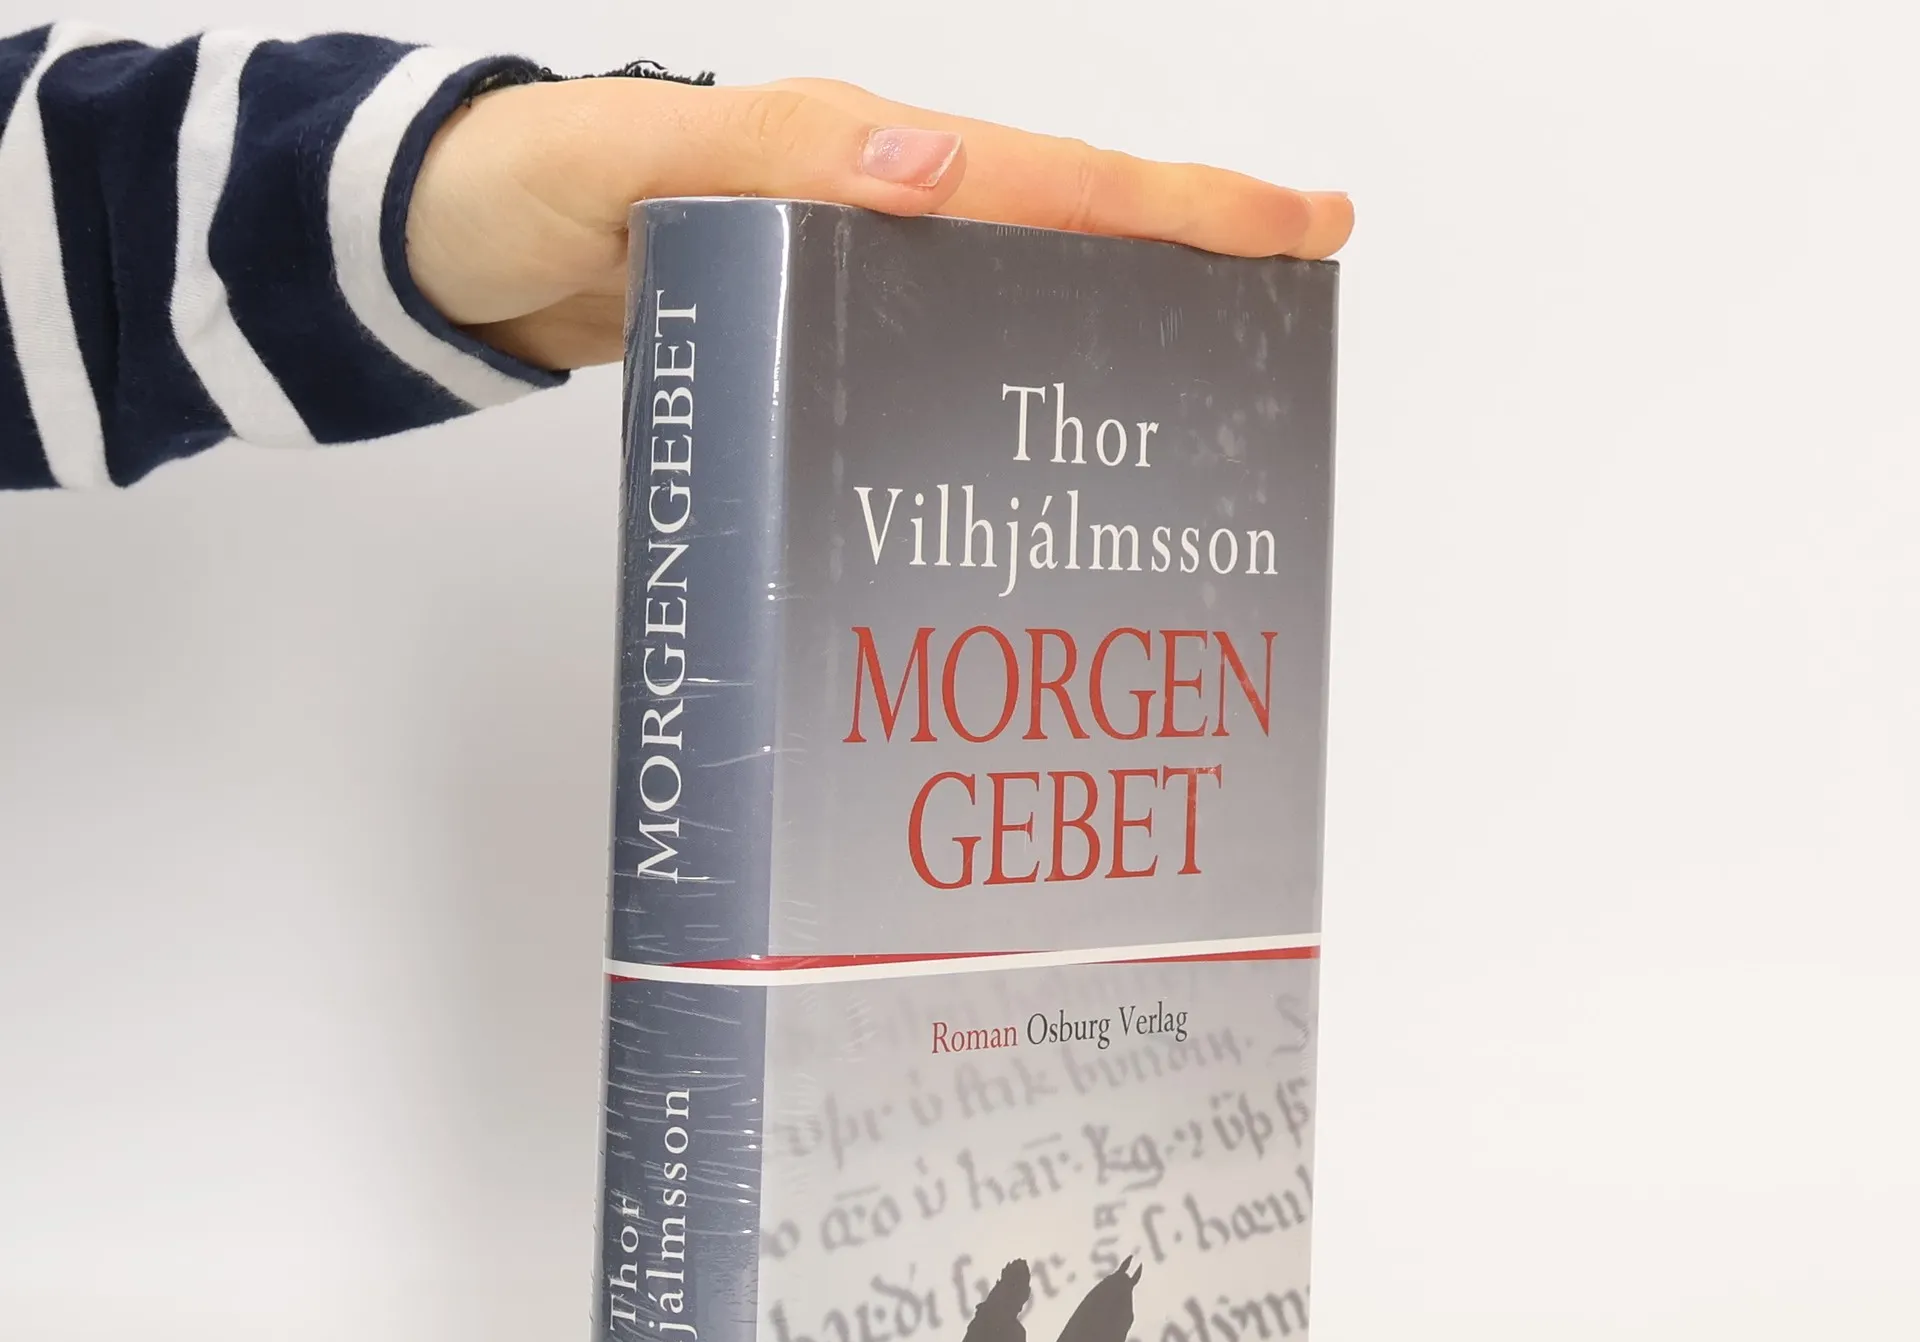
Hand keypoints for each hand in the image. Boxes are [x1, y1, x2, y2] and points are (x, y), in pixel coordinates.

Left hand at [406, 75, 1352, 370]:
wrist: (458, 246)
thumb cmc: (522, 187)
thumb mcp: (632, 155)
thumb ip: (767, 154)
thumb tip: (931, 160)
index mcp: (853, 155)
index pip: (1050, 179)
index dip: (1178, 205)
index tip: (1296, 224)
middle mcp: (871, 206)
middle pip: (1064, 225)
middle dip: (1190, 247)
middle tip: (1302, 275)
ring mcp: (849, 270)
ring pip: (1014, 289)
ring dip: (1115, 320)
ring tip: (1206, 376)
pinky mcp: (814, 328)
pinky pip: (935, 345)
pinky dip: (1007, 379)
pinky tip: (1037, 437)